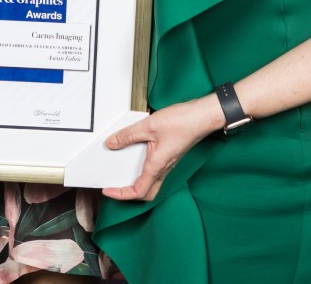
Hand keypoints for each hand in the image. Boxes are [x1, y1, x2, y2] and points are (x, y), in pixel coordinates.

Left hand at [101, 98, 215, 200]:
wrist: (202, 117)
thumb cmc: (181, 122)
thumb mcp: (148, 126)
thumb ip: (128, 135)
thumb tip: (111, 144)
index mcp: (157, 166)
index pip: (138, 191)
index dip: (121, 194)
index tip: (108, 190)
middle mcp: (163, 169)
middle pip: (146, 193)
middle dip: (129, 194)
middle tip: (114, 186)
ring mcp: (168, 163)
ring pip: (151, 182)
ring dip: (136, 182)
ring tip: (121, 173)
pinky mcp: (170, 156)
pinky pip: (154, 171)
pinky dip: (142, 170)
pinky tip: (135, 157)